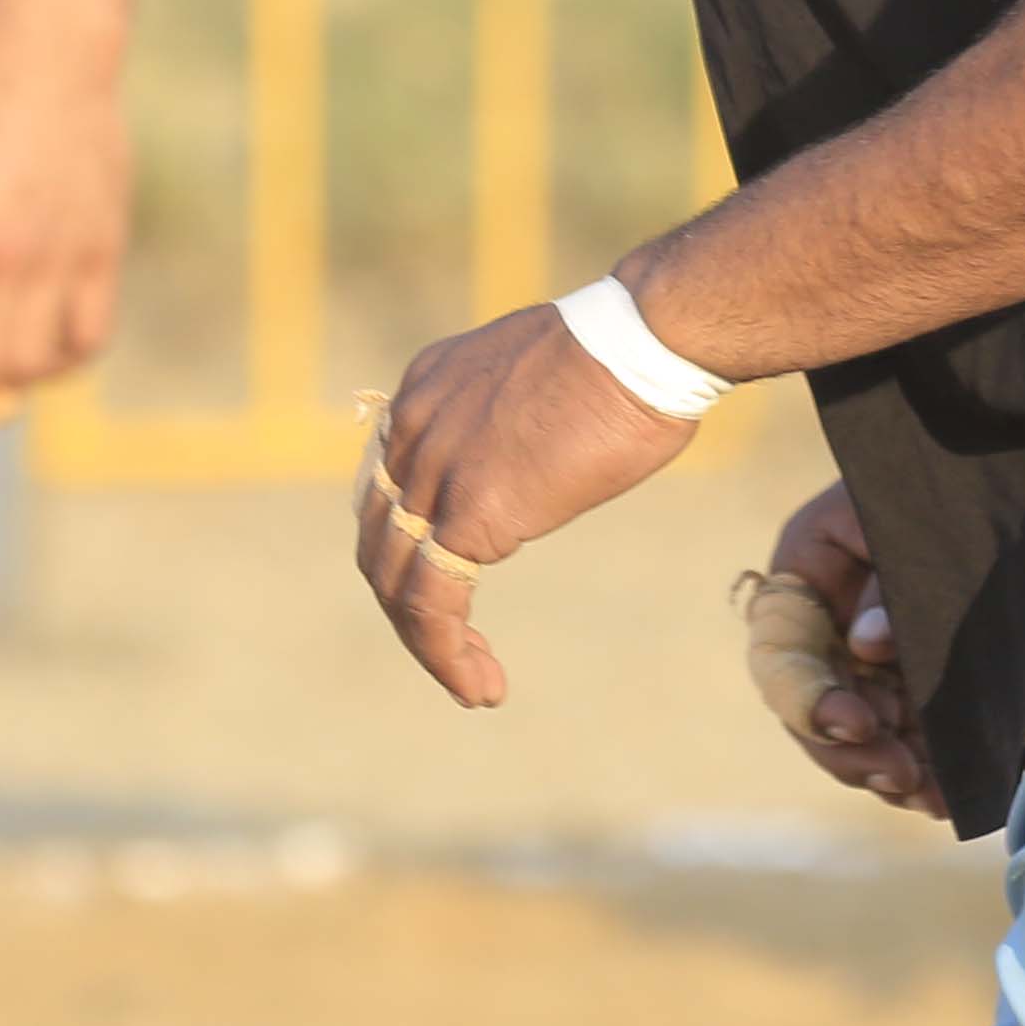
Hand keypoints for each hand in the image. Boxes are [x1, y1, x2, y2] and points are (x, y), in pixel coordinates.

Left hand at [350, 298, 694, 709]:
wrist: (645, 339)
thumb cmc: (626, 354)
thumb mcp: (540, 382)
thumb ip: (512, 421)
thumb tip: (532, 452)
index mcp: (425, 390)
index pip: (387, 490)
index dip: (407, 549)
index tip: (448, 588)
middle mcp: (413, 426)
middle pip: (379, 540)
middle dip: (407, 604)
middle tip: (455, 648)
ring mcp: (435, 469)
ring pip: (397, 581)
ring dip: (428, 645)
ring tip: (475, 683)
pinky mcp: (471, 512)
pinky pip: (432, 603)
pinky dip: (446, 655)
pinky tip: (481, 686)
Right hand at [759, 478, 942, 820]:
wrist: (1005, 485)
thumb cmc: (947, 486)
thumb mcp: (905, 516)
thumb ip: (888, 579)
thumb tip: (867, 647)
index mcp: (803, 576)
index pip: (780, 655)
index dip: (810, 699)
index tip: (860, 723)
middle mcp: (823, 627)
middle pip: (812, 711)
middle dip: (853, 752)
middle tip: (904, 772)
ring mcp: (862, 660)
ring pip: (854, 736)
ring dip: (886, 771)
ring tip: (932, 794)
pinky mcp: (905, 681)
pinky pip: (896, 738)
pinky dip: (918, 769)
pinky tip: (947, 794)